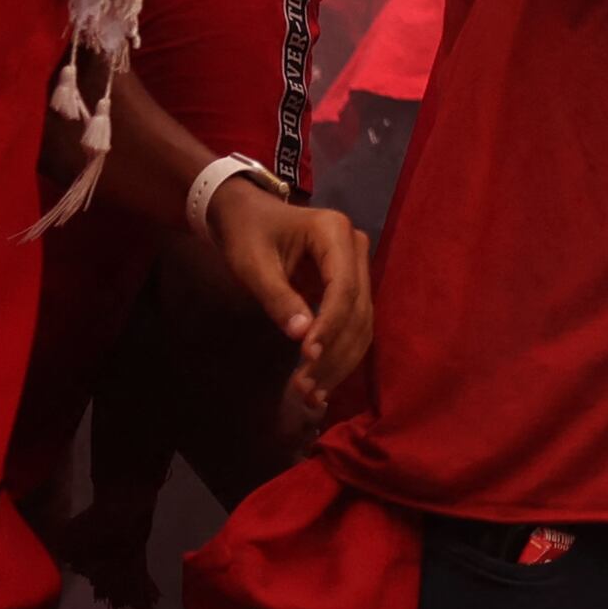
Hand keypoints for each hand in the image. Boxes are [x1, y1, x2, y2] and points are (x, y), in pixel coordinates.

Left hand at [206, 182, 372, 414]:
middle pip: (359, 309)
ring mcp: (357, 267)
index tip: (307, 357)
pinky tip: (322, 382)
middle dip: (334, 352)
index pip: (344, 287)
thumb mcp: (254, 265)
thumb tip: (301, 337)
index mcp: (335, 233)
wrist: (245, 215)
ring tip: (312, 393)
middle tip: (306, 388)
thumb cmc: (246, 234)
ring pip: (362, 323)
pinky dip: (340, 354)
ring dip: (340, 361)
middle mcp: (356, 248)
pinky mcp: (350, 286)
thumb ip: (278, 298)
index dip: (329, 326)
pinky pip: (354, 323)